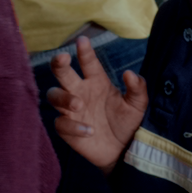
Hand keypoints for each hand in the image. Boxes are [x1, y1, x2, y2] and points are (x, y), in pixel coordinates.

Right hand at [46, 37, 148, 174]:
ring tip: (78, 104)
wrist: (124, 151)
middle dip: (58, 64)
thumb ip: (137, 88)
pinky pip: (61, 123)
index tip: (82, 40)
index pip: (88, 63)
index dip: (85, 51)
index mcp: (97, 81)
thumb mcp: (137, 105)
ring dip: (63, 97)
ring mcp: (72, 110)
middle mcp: (81, 92)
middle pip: (62, 73)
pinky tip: (89, 131)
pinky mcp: (68, 129)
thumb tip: (130, 73)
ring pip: (54, 95)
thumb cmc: (129, 123)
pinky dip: (72, 126)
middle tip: (63, 58)